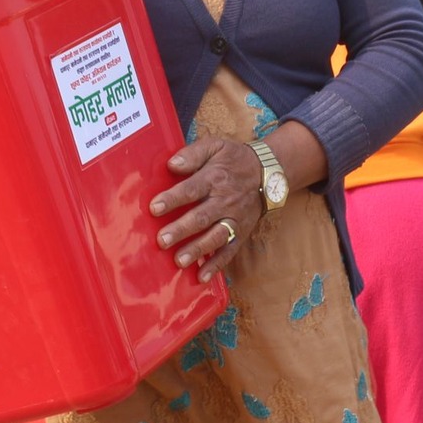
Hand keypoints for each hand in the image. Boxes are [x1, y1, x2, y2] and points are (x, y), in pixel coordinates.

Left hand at [149, 136, 262, 282]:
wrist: (268, 172)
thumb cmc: (234, 159)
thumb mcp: (216, 146)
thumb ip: (193, 153)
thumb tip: (172, 164)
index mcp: (215, 178)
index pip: (192, 189)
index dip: (173, 199)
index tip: (155, 208)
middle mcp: (225, 200)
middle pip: (202, 217)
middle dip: (182, 230)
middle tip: (162, 240)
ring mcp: (234, 219)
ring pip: (216, 237)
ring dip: (198, 249)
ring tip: (180, 261)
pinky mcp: (241, 233)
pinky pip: (230, 251)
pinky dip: (217, 265)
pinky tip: (202, 277)